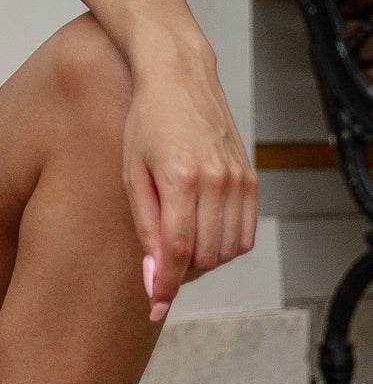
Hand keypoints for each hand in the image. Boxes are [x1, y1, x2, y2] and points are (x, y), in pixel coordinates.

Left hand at [121, 38, 257, 318]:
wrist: (179, 77)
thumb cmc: (146, 122)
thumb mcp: (132, 173)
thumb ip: (145, 228)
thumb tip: (155, 279)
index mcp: (179, 176)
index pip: (179, 250)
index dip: (166, 285)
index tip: (154, 306)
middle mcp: (215, 179)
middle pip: (206, 256)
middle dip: (181, 274)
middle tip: (160, 268)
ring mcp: (237, 178)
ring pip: (228, 250)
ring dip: (203, 262)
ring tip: (178, 248)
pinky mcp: (250, 178)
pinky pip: (244, 233)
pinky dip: (225, 246)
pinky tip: (202, 235)